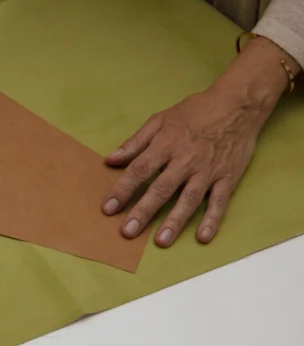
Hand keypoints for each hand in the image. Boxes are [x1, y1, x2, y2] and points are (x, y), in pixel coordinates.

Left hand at [101, 35, 294, 246]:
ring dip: (175, 221)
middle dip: (143, 211)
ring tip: (161, 241)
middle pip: (161, 189)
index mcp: (166, 145)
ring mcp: (208, 171)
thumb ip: (135, 142)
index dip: (122, 189)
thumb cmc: (195, 112)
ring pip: (189, 199)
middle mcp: (186, 160)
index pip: (139, 170)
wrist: (236, 105)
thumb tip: (111, 160)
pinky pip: (219, 202)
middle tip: (128, 232)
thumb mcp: (160, 120)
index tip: (108, 208)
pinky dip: (212, 219)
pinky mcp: (227, 177)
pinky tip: (203, 236)